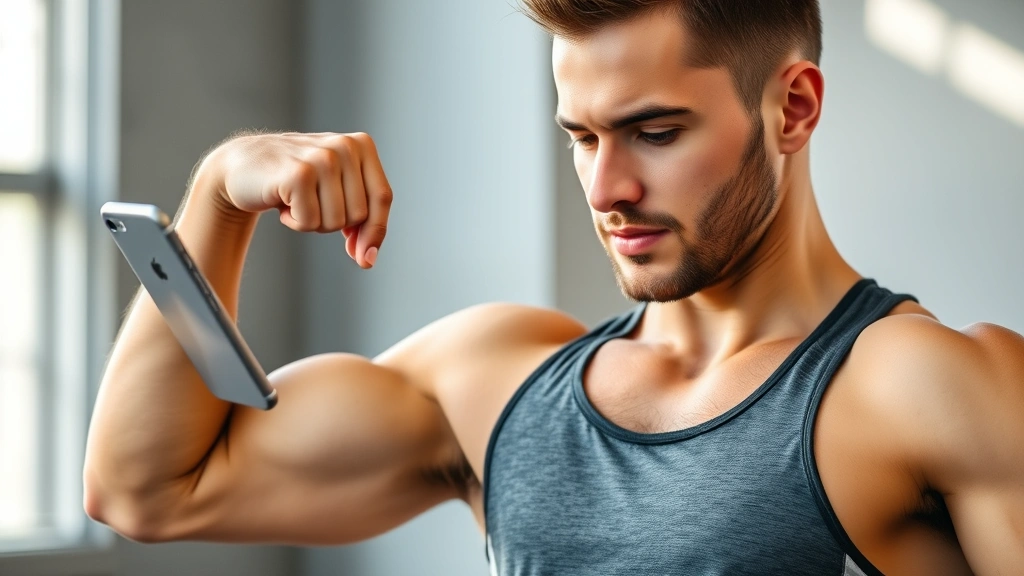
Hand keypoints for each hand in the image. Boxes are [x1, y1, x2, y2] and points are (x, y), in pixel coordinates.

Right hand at [205, 131, 392, 268]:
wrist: (241, 168)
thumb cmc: (293, 181)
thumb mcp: (335, 191)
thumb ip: (360, 219)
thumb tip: (368, 259)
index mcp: (361, 145)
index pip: (382, 197)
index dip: (376, 231)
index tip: (364, 258)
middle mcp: (345, 146)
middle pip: (359, 215)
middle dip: (334, 223)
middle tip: (311, 205)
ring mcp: (322, 158)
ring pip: (336, 222)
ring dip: (313, 222)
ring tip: (296, 201)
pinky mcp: (298, 174)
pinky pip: (310, 222)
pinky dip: (294, 222)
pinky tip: (282, 202)